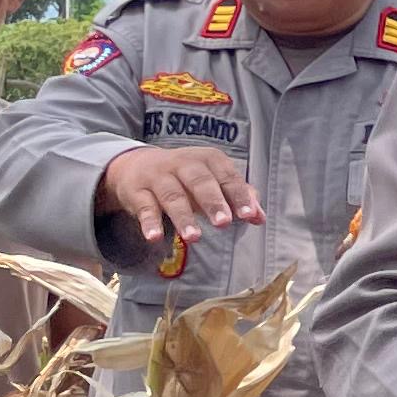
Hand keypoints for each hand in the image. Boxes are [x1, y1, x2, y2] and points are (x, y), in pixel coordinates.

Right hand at [99, 143, 267, 250]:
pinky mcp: (137, 191)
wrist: (136, 166)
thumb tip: (260, 217)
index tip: (248, 215)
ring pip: (172, 195)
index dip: (238, 195)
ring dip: (183, 216)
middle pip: (200, 182)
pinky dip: (149, 222)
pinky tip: (155, 238)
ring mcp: (158, 176)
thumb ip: (238, 197)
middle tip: (224, 223)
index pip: (227, 176)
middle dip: (212, 202)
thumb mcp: (213, 180)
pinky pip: (144, 207)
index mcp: (207, 159)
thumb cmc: (186, 178)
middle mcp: (183, 164)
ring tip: (194, 237)